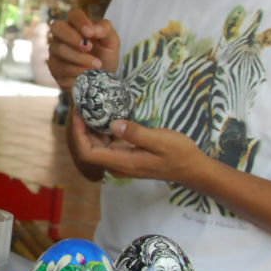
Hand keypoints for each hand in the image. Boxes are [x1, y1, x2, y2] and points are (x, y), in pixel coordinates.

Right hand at [47, 7, 120, 90]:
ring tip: (97, 65)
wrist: (100, 80)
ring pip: (60, 49)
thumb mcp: (112, 42)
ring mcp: (56, 50)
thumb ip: (106, 30)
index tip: (90, 33)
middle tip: (89, 47)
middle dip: (72, 37)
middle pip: (57, 27)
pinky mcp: (54, 66)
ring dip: (80, 58)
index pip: (73, 14)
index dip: (80, 21)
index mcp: (77, 24)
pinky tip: (87, 74)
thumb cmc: (104, 56)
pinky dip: (76, 70)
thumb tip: (94, 29)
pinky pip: (60, 66)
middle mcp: (63, 34)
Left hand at [71, 114, 208, 186]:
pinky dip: (102, 129)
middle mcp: (118, 164)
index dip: (79, 134)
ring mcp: (122, 160)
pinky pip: (108, 143)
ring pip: (97, 145)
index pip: (88, 153)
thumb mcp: (160, 140)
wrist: (192, 168)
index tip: (79, 113)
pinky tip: (104, 113)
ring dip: (90, 127)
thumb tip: (114, 124)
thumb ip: (137, 134)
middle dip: (81, 127)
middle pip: (89, 148)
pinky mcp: (127, 154)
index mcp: (123, 162)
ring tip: (90, 104)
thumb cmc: (179, 154)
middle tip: (82, 102)